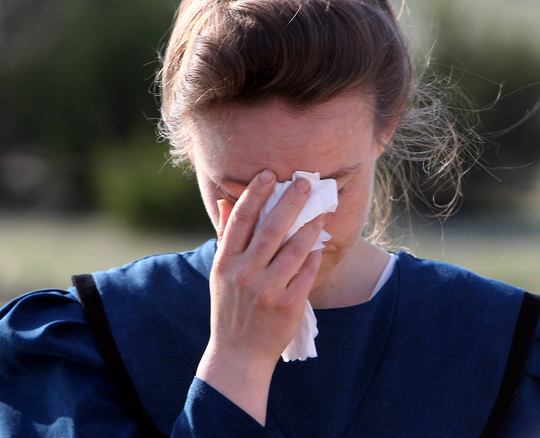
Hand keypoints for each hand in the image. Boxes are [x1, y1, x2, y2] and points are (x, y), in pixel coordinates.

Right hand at [196, 169, 324, 423]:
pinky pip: (307, 273)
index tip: (269, 174)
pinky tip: (319, 244)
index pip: (241, 220)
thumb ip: (226, 237)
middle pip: (271, 229)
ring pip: (294, 249)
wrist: (238, 354)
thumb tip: (225, 202)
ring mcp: (267, 290)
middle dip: (290, 202)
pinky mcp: (288, 305)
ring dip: (309, 227)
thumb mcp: (220, 274)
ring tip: (320, 212)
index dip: (254, 194)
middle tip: (305, 183)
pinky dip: (314, 256)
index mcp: (225, 263)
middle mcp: (245, 274)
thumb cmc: (230, 308)